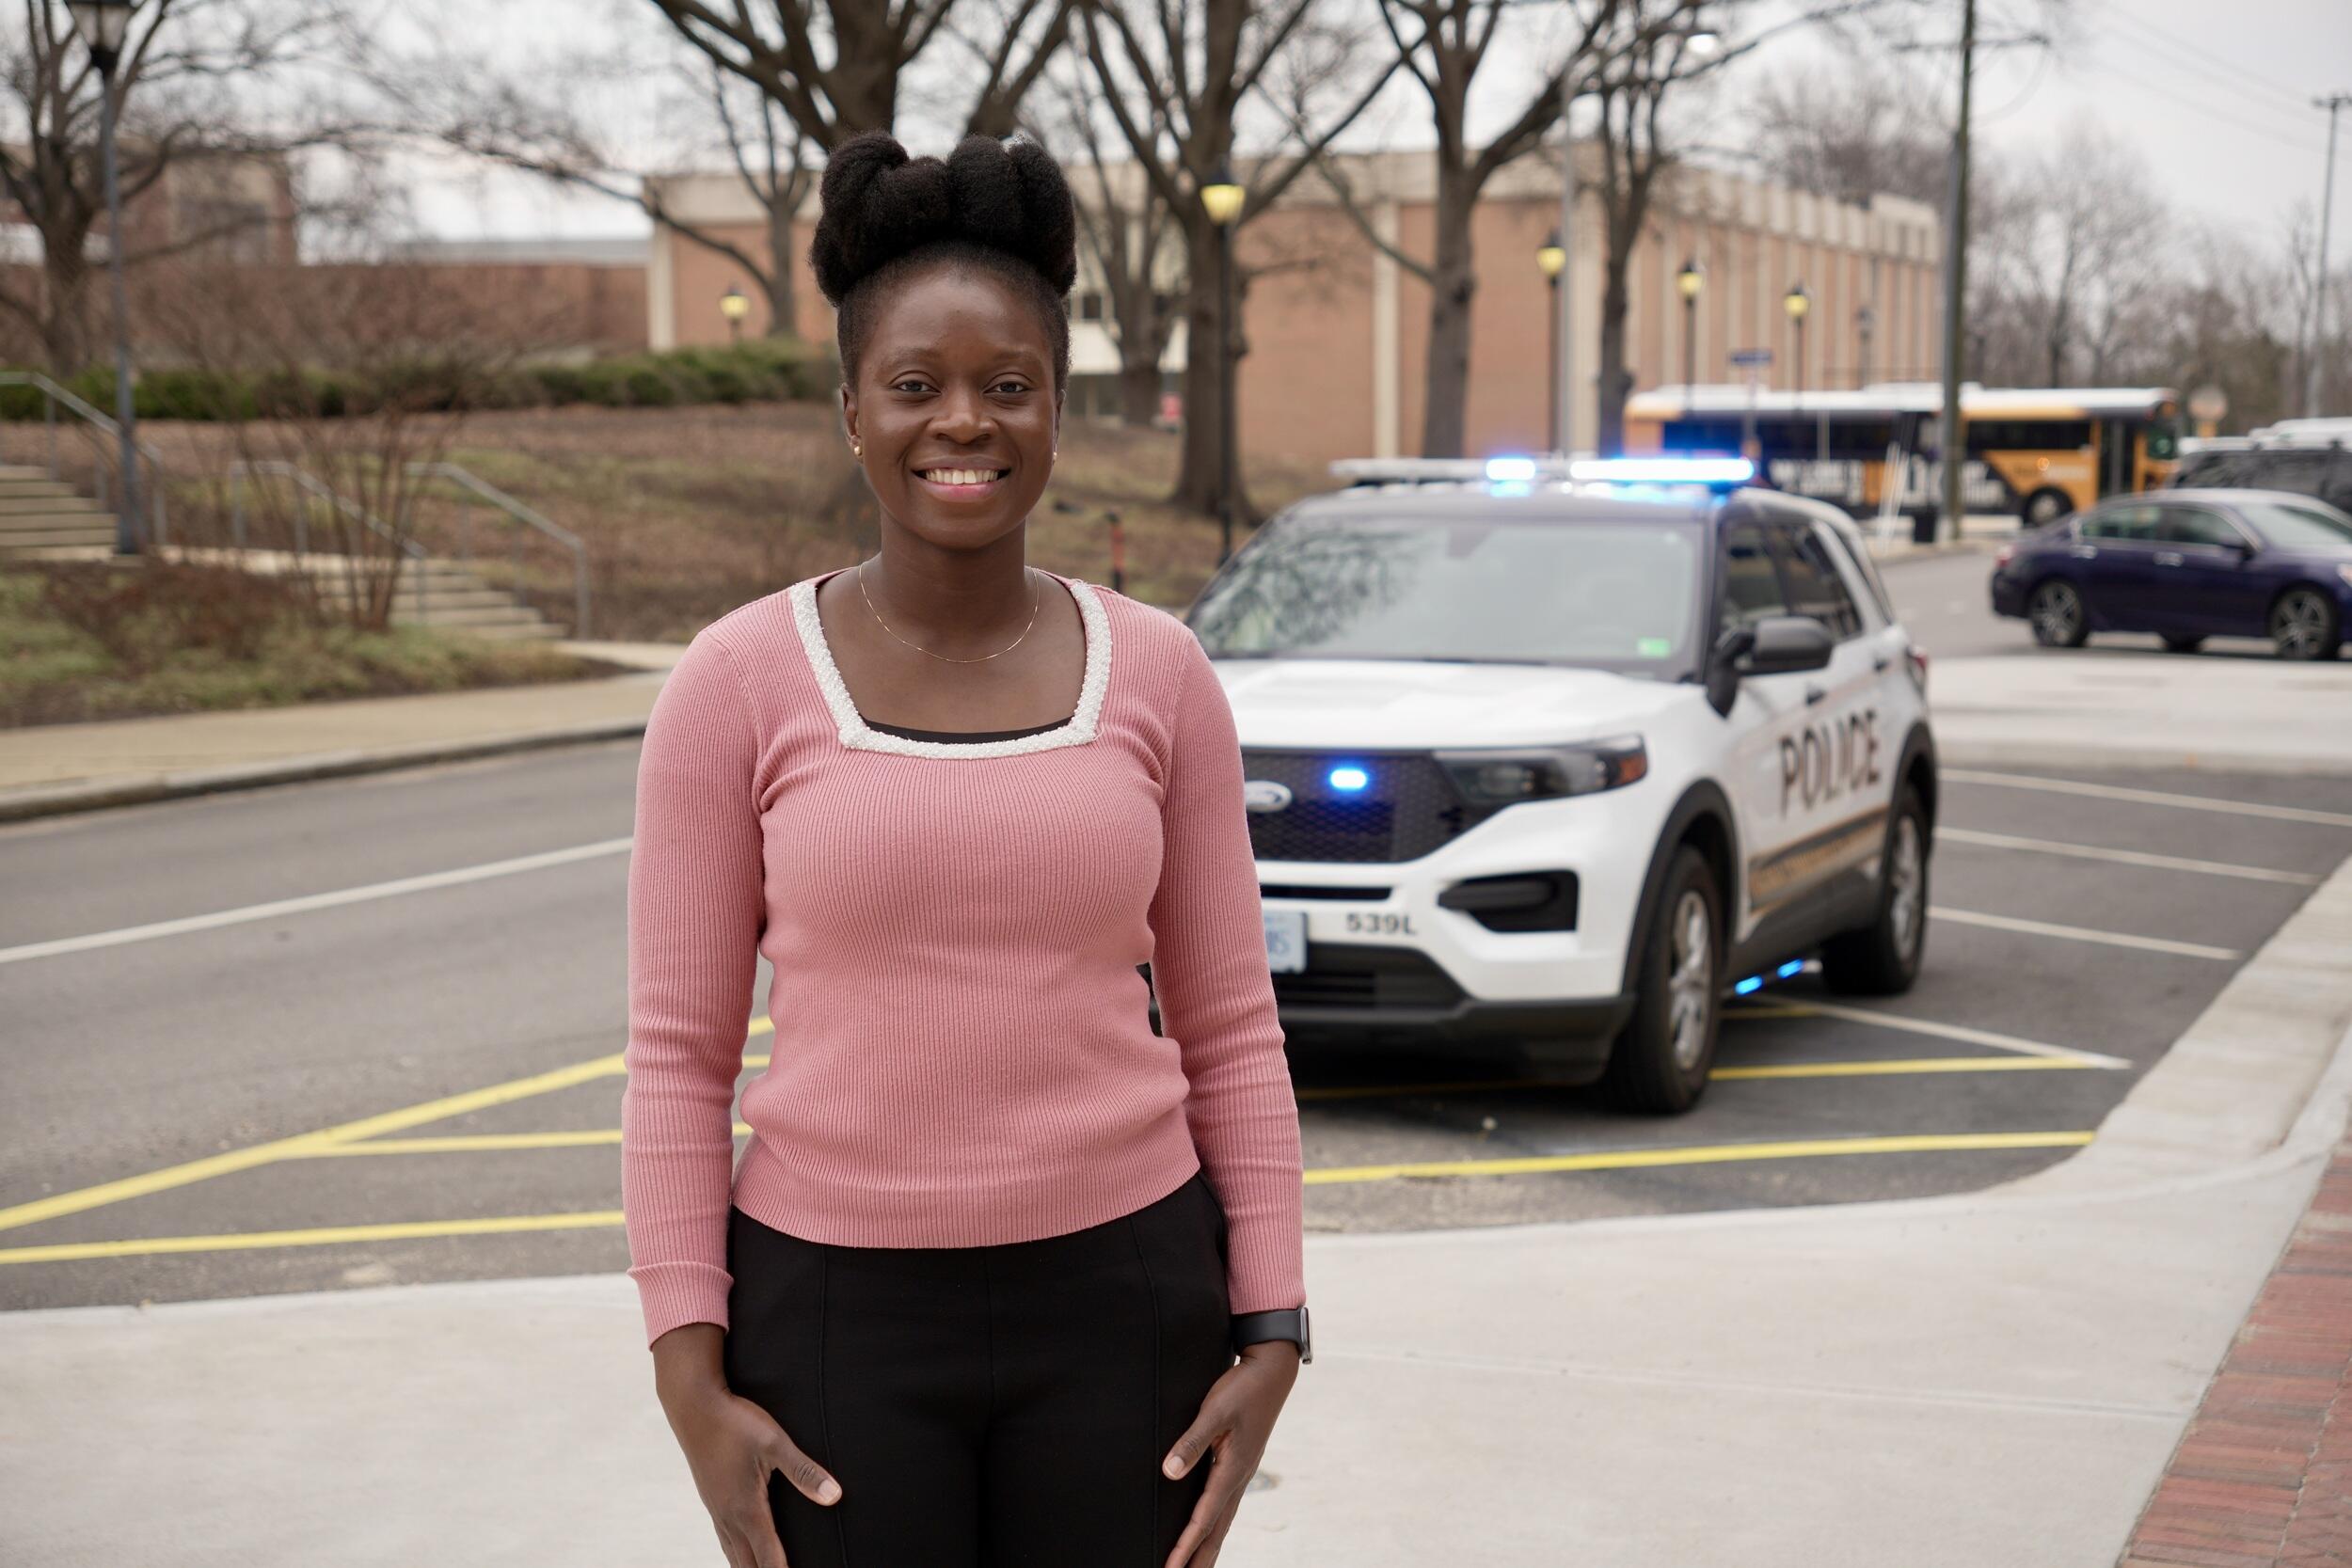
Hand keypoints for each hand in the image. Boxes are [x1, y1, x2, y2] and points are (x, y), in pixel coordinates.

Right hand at [657, 1359, 840, 1567]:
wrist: (693, 1406)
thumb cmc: (735, 1422)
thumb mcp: (775, 1443)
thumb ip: (804, 1472)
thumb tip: (834, 1496)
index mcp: (747, 1509)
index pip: (769, 1558)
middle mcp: (728, 1516)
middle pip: (749, 1565)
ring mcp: (716, 1510)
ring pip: (733, 1555)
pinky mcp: (711, 1500)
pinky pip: (724, 1540)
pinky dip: (736, 1556)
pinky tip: (741, 1554)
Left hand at [1160, 1341, 1300, 1567]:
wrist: (1271, 1373)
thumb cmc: (1243, 1389)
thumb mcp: (1214, 1411)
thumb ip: (1192, 1443)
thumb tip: (1170, 1473)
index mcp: (1232, 1469)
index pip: (1204, 1517)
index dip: (1185, 1544)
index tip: (1170, 1566)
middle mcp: (1239, 1477)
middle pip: (1217, 1530)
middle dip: (1199, 1558)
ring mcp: (1242, 1473)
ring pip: (1223, 1521)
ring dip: (1207, 1546)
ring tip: (1194, 1567)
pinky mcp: (1240, 1465)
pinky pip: (1225, 1506)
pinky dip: (1215, 1525)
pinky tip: (1209, 1528)